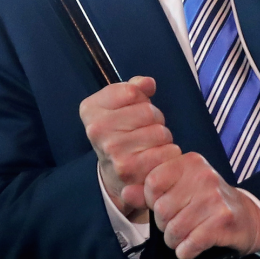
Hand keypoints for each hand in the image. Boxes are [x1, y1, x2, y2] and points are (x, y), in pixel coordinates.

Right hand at [79, 76, 180, 218]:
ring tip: (150, 145)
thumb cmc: (120, 132)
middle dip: (155, 119)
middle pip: (149, 111)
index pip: (132, 91)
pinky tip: (156, 158)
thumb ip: (135, 87)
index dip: (141, 99)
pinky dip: (168, 154)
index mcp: (91, 109)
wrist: (113, 175)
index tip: (132, 110)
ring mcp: (112, 151)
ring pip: (160, 132)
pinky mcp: (130, 171)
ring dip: (163, 138)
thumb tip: (148, 84)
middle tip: (145, 131)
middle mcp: (97, 130)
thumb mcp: (120, 104)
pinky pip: (166, 152)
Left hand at [144, 151, 259, 258]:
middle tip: (179, 223)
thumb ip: (150, 190)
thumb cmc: (208, 202)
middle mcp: (203, 175)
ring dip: (175, 241)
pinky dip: (186, 252)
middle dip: (165, 225)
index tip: (165, 205)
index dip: (153, 201)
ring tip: (186, 236)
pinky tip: (193, 246)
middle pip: (161, 209)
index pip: (152, 182)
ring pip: (173, 230)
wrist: (248, 218)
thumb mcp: (180, 188)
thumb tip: (125, 193)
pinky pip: (189, 244)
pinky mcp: (223, 221)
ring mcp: (214, 198)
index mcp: (190, 162)